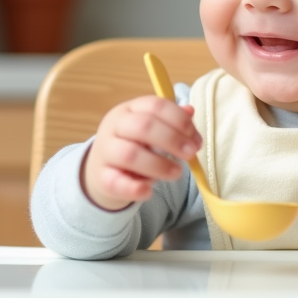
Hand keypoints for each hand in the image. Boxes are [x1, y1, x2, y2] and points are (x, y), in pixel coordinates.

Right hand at [82, 96, 200, 210]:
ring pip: (130, 154)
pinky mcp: (101, 178)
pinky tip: (148, 191)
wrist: (102, 171)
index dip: (180, 121)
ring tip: (177, 173)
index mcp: (129, 110)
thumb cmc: (133, 145)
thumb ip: (172, 121)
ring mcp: (105, 152)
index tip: (196, 140)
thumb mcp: (152, 129)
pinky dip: (134, 188)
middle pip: (143, 126)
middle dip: (172, 139)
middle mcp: (114, 127)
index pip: (156, 106)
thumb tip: (190, 111)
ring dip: (158, 165)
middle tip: (191, 154)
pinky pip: (116, 182)